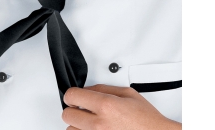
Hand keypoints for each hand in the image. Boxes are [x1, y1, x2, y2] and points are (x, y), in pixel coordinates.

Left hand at [62, 84, 180, 129]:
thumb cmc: (146, 119)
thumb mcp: (127, 93)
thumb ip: (103, 89)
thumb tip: (87, 89)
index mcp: (106, 105)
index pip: (73, 96)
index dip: (71, 95)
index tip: (73, 97)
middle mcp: (100, 124)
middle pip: (67, 115)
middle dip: (72, 110)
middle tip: (80, 109)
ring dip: (77, 125)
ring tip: (88, 122)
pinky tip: (92, 129)